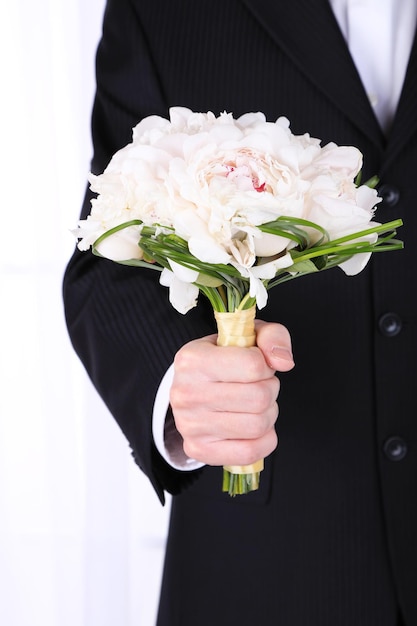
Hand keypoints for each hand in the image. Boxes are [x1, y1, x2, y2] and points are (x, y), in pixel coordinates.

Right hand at [170, 321, 294, 466]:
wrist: (192, 387)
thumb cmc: (221, 360)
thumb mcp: (245, 336)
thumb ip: (271, 336)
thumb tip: (284, 361)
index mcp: (193, 359)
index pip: (253, 365)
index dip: (265, 365)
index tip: (257, 364)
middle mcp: (186, 393)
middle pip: (259, 397)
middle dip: (269, 390)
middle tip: (258, 385)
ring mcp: (190, 425)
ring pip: (258, 425)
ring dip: (268, 414)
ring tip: (255, 404)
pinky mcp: (198, 449)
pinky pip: (250, 452)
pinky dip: (264, 440)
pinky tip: (255, 427)